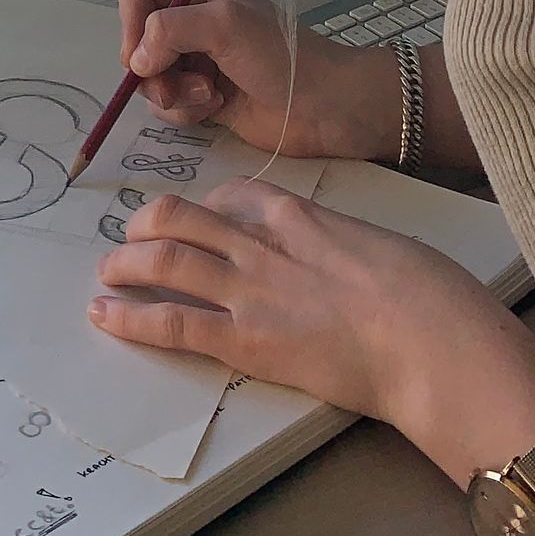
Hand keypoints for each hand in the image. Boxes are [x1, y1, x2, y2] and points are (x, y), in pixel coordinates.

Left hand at [90, 180, 534, 442]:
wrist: (430, 338)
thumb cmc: (427, 297)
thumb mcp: (380, 246)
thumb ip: (343, 248)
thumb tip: (341, 263)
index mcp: (302, 214)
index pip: (236, 194)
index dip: (205, 206)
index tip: (190, 218)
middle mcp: (264, 244)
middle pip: (183, 217)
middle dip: (146, 225)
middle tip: (127, 238)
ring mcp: (250, 291)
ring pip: (166, 260)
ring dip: (126, 265)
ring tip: (105, 274)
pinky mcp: (244, 341)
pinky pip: (172, 321)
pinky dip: (130, 317)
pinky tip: (103, 317)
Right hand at [115, 0, 405, 160]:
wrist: (322, 107)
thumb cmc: (280, 55)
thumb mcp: (225, 26)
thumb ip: (170, 29)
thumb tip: (135, 62)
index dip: (130, 19)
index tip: (141, 54)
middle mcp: (190, 15)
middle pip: (135, 37)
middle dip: (152, 66)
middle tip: (175, 82)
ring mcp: (194, 56)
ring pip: (147, 76)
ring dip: (171, 92)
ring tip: (208, 95)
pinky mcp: (199, 92)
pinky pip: (166, 103)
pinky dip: (184, 110)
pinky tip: (216, 108)